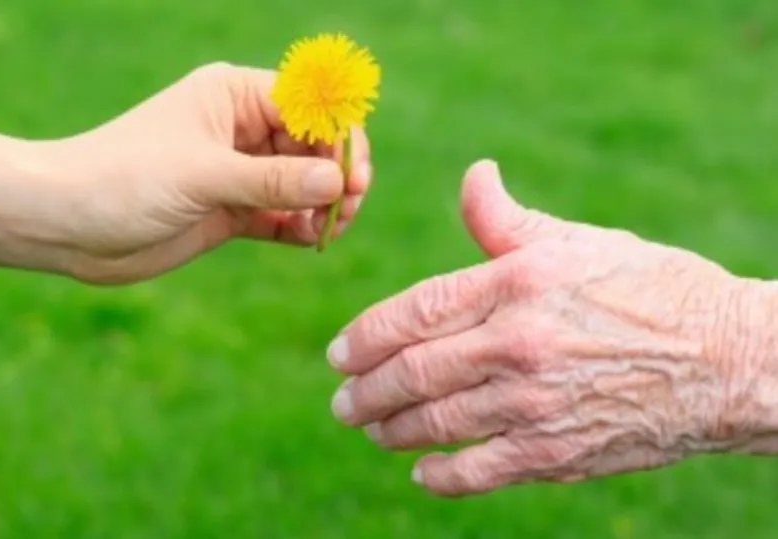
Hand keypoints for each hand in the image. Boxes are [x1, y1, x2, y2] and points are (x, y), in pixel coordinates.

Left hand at [33, 62, 370, 283]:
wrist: (67, 224)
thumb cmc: (123, 179)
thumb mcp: (203, 176)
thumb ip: (271, 180)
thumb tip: (335, 183)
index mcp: (233, 97)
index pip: (309, 106)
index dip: (338, 138)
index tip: (352, 178)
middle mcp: (241, 129)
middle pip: (313, 145)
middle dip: (336, 175)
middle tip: (347, 208)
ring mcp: (237, 171)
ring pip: (302, 183)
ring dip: (323, 204)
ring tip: (329, 230)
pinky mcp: (230, 210)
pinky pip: (282, 214)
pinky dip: (300, 226)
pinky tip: (310, 240)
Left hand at [326, 160, 777, 496]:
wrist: (732, 359)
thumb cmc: (653, 288)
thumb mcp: (578, 241)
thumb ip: (506, 219)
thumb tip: (473, 174)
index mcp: (516, 284)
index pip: (414, 312)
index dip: (365, 336)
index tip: (340, 353)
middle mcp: (517, 344)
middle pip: (411, 372)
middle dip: (364, 391)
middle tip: (343, 400)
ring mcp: (535, 404)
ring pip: (435, 423)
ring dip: (389, 429)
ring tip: (369, 428)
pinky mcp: (557, 453)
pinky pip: (478, 471)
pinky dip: (441, 474)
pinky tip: (421, 470)